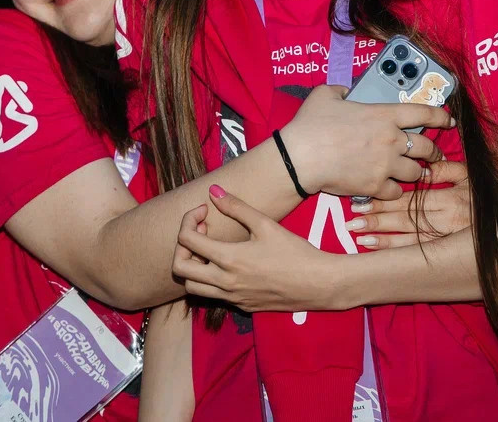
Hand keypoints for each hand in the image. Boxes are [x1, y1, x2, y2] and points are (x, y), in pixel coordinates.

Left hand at [173, 187, 344, 311]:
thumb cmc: (295, 252)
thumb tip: (213, 191)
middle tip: (200, 232)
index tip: (204, 210)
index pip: (186, 239)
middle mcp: (225, 282)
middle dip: (181, 246)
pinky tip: (226, 264)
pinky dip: (209, 279)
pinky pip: (212, 295)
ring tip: (210, 249)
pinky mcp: (241, 306)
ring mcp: (232, 298)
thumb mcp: (265, 225)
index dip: (188, 220)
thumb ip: (236, 207)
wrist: (319, 284)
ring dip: (192, 266)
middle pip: (179, 268)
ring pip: (192, 287)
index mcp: (228, 259)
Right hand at [281, 85, 450, 200]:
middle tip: (432, 154)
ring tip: (415, 172)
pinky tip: (389, 188)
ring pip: (416, 172)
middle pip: (426, 147)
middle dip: (433, 151)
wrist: (299, 158)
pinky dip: (395, 190)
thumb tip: (345, 90)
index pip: (423, 113)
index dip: (440, 117)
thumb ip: (341, 90)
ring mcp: (385, 166)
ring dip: (416, 172)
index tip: (448, 121)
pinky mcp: (375, 186)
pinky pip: (396, 192)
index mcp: (384, 115)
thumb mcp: (324, 95)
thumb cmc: (311, 124)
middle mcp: (391, 140)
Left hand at [344, 161, 469, 248]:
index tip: (360, 201)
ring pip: (409, 238)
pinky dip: (396, 251)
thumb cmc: (490, 198)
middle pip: (405, 218)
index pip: (410, 199)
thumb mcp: (472, 178)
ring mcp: (448, 240)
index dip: (384, 200)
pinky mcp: (450, 255)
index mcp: (451, 198)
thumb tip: (422, 167)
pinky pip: (419, 253)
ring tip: (357, 236)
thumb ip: (446, 170)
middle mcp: (447, 221)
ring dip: (381, 238)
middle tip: (351, 222)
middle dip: (376, 219)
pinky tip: (377, 249)